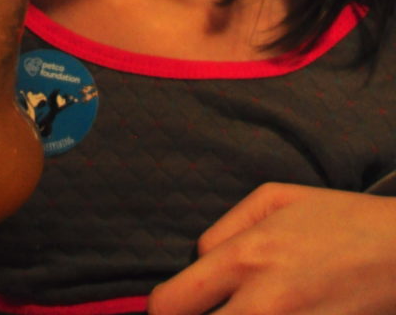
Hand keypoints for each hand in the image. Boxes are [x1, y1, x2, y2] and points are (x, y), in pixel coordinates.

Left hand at [148, 182, 395, 314]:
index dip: (164, 310)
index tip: (172, 309)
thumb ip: (224, 230)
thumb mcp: (274, 199)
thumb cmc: (339, 219)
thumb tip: (198, 262)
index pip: (171, 304)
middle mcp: (263, 305)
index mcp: (245, 258)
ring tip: (240, 311)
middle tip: (204, 312)